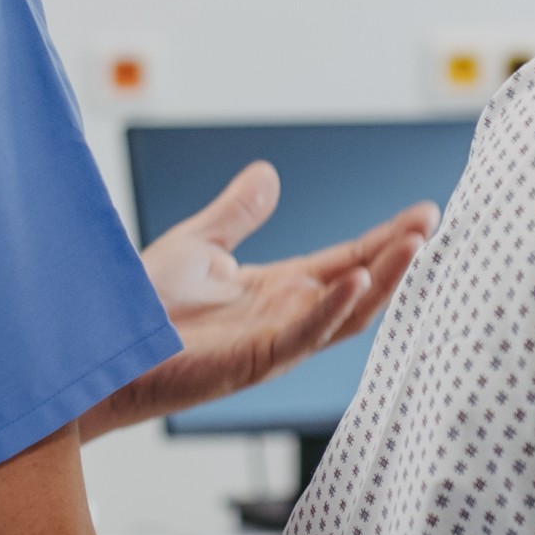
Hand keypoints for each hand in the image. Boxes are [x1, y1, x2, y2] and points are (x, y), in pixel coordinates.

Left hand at [84, 163, 436, 439]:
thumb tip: (269, 173)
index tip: (424, 215)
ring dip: (382, 282)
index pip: (346, 260)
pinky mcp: (253, 362)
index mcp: (278, 290)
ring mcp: (275, 342)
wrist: (100, 347)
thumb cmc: (141, 307)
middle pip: (359, 286)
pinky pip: (302, 335)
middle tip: (434, 225)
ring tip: (415, 246)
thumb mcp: (198, 244)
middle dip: (398, 258)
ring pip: (345, 314)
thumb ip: (237, 213)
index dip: (385, 239)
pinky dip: (331, 310)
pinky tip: (356, 281)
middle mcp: (286, 317)